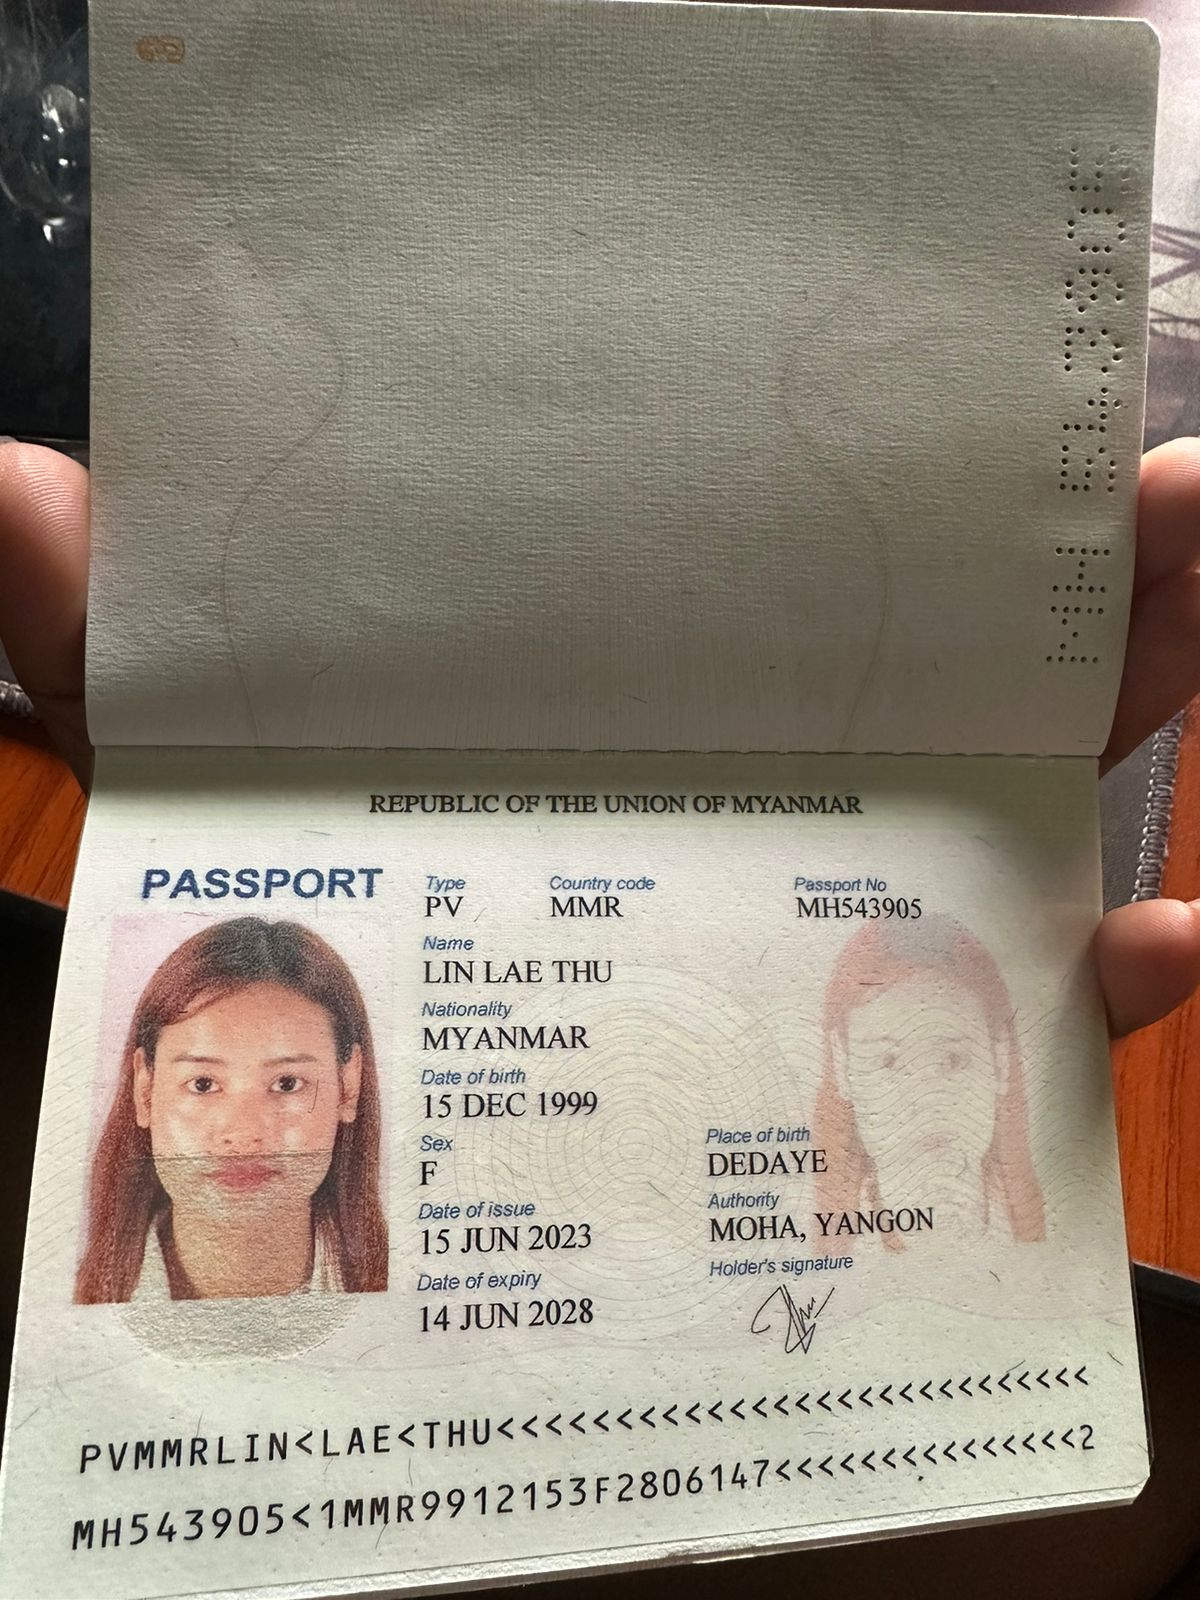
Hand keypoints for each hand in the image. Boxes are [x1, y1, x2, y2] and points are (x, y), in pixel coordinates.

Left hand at [2, 435, 1198, 1034]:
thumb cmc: (287, 918)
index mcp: (633, 681)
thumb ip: (105, 638)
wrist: (343, 1168)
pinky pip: (1029, 1022)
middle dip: (1076, 561)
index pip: (781, 548)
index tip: (990, 379)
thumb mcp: (194, 766)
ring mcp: (826, 907)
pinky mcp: (863, 1058)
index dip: (885, 460)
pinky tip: (1159, 948)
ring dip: (1142, 696)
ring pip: (1030, 794)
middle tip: (1168, 480)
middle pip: (956, 647)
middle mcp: (753, 771)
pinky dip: (1110, 991)